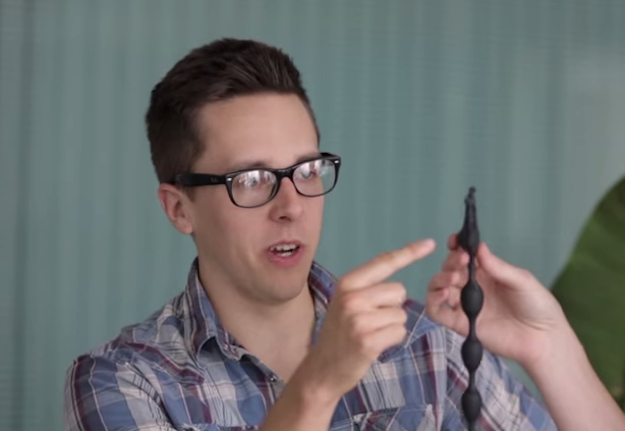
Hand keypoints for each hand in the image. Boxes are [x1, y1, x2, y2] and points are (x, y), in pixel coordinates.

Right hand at [302, 239, 435, 401]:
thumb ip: (368, 285)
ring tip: (370, 333)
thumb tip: (395, 264)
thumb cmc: (339, 333)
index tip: (430, 243)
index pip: (384, 263)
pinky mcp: (368, 340)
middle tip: (370, 320)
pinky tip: (373, 345)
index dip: (409, 252)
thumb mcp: (346, 301)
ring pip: (401, 313)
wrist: (322, 368)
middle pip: (399, 291)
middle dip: (392, 306)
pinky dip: (392, 339)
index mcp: (347, 283)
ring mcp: (359, 319)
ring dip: (392, 325)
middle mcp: (352, 298)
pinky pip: (399, 331)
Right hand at [425, 234, 568, 368]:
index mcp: (486, 273)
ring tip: (454, 278)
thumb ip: (497, 266)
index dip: (456, 247)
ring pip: (438, 287)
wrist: (544, 339)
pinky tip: (444, 294)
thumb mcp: (521, 280)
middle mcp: (472, 287)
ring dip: (440, 278)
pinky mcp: (460, 323)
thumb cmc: (538, 307)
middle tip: (461, 262)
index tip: (455, 241)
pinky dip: (433, 300)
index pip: (463, 256)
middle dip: (451, 262)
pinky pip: (437, 311)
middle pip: (448, 269)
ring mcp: (465, 305)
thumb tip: (479, 247)